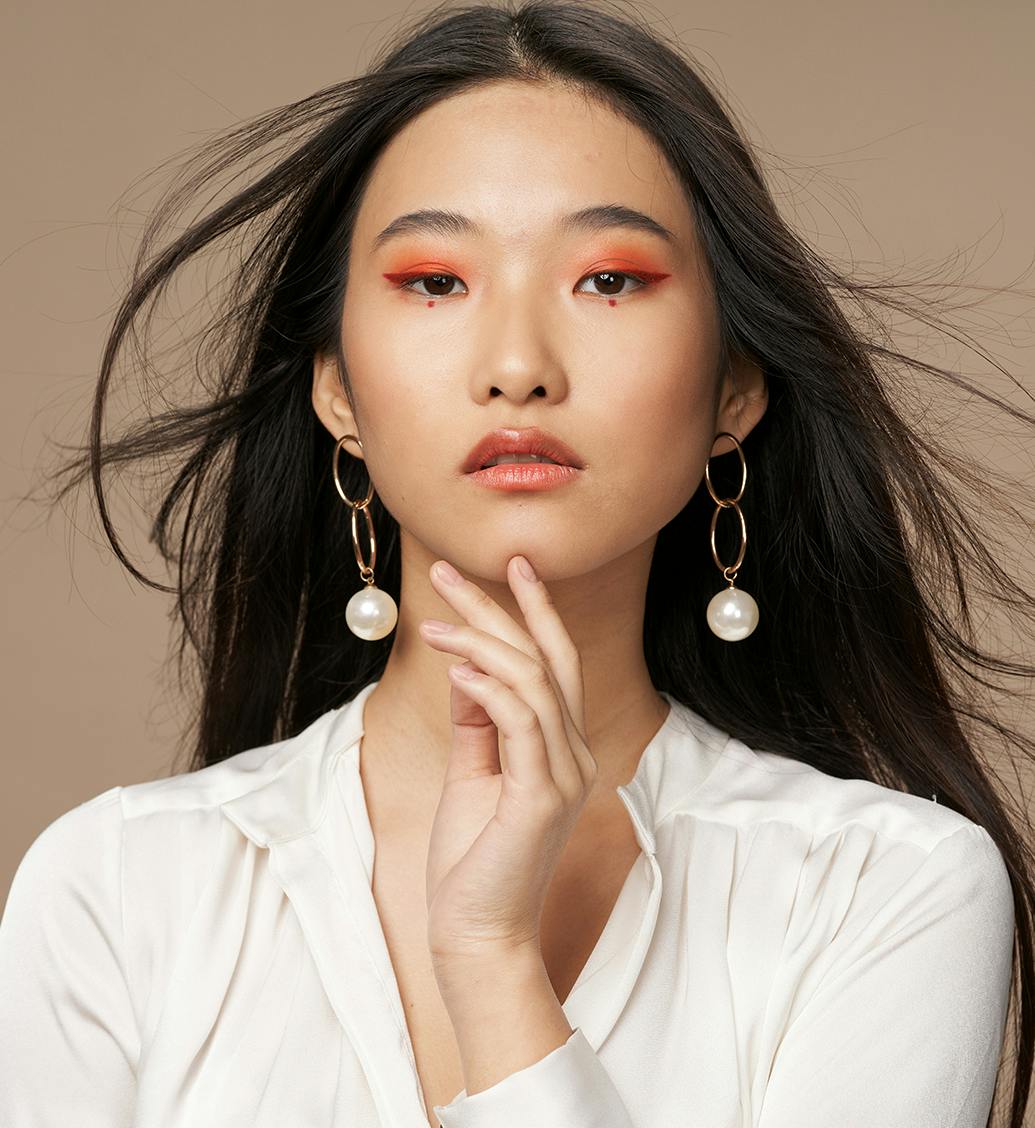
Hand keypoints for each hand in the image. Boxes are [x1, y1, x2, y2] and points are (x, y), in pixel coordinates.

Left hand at [417, 554, 596, 967]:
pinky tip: (455, 665)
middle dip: (501, 607)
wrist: (475, 929)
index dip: (537, 610)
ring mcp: (565, 774)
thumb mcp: (472, 769)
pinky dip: (488, 684)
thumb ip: (477, 717)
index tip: (512, 564)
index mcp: (561, 747)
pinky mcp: (544, 795)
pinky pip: (521, 719)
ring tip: (434, 620)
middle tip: (450, 570)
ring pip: (534, 681)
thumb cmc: (472, 856)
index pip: (555, 663)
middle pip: (546, 659)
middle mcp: (575, 753)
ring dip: (482, 641)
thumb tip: (468, 661)